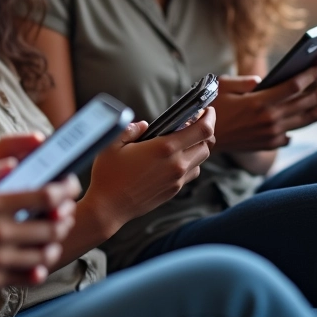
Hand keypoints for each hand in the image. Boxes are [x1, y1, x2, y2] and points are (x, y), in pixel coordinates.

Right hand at [0, 143, 79, 306]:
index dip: (63, 188)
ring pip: (44, 252)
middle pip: (51, 225)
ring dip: (56, 241)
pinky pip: (27, 276)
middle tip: (66, 208)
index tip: (68, 183)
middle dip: (65, 214)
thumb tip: (10, 164)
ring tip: (54, 232)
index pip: (43, 195)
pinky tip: (37, 259)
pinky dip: (39, 267)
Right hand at [80, 109, 214, 236]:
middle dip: (203, 130)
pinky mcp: (174, 190)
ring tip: (183, 139)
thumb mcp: (112, 143)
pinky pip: (191, 173)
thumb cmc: (108, 174)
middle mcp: (176, 164)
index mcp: (164, 148)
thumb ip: (130, 129)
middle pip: (206, 144)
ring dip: (197, 147)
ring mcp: (177, 179)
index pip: (202, 130)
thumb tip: (143, 125)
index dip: (209, 116)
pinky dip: (190, 162)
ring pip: (201, 160)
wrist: (108, 207)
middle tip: (192, 122)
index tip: (207, 109)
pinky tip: (174, 158)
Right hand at [213, 65, 316, 151]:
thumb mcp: (220, 87)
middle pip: (310, 100)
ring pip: (310, 117)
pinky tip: (305, 107)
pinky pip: (296, 131)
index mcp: (258, 102)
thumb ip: (243, 81)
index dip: (312, 73)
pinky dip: (304, 118)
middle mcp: (270, 119)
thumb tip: (263, 80)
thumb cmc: (210, 108)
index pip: (295, 86)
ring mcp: (273, 133)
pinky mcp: (272, 142)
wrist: (203, 139)